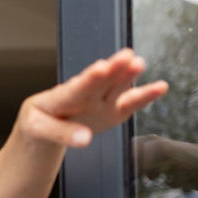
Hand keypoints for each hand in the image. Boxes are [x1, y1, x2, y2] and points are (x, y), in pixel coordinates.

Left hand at [18, 48, 167, 147]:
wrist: (44, 126)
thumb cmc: (38, 122)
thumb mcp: (37, 129)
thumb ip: (61, 133)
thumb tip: (85, 139)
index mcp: (60, 97)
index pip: (76, 87)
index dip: (89, 79)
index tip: (100, 68)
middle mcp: (83, 95)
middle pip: (100, 81)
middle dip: (113, 70)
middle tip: (126, 57)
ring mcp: (100, 101)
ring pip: (115, 86)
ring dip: (127, 76)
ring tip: (138, 63)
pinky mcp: (112, 111)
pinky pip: (130, 103)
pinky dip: (145, 96)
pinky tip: (160, 87)